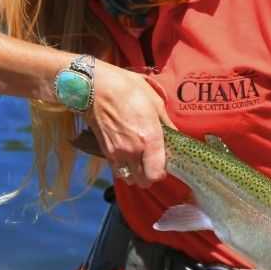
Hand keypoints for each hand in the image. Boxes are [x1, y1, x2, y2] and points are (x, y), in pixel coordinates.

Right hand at [87, 62, 171, 186]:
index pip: (157, 174)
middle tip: (154, 163)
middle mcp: (133, 150)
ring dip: (136, 174)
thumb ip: (166, 123)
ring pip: (130, 179)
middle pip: (144, 181)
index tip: (165, 163)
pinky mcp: (105, 151)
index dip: (162, 172)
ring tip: (140, 161)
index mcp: (149, 138)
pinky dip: (124, 169)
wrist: (96, 87)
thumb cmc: (127, 89)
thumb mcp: (155, 102)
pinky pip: (117, 170)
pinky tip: (127, 156)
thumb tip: (174, 134)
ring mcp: (117, 153)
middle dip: (150, 176)